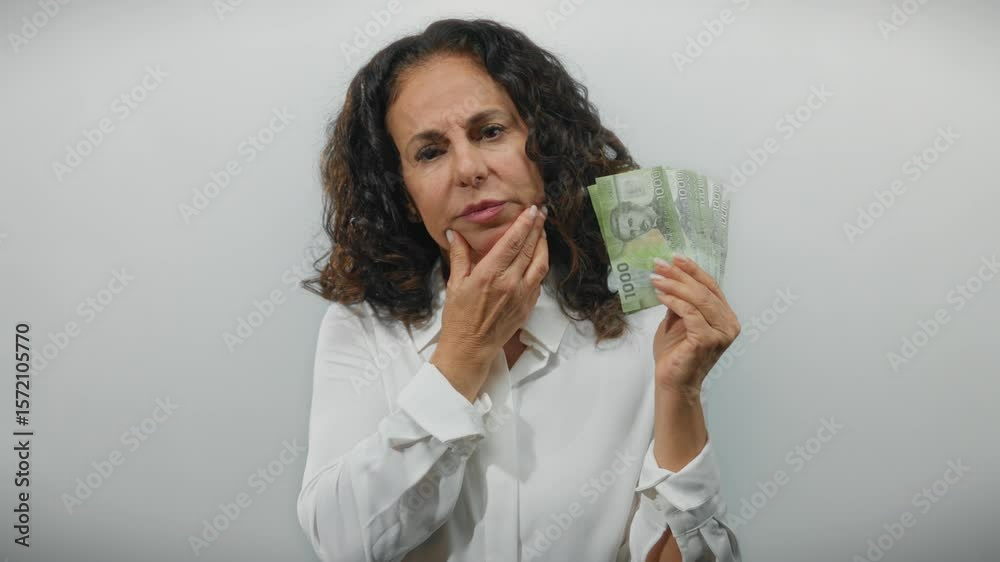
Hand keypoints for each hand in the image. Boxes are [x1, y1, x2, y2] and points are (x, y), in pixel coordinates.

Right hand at [431, 204, 548, 392]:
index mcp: (490, 274)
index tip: (532, 210)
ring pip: (540, 263)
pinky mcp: (528, 306)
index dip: (525, 223)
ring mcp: (522, 295)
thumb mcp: (455, 283)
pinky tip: (537, 258)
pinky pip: (539, 281)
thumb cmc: (459, 318)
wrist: (470, 348)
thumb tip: (455, 233)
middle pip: (530, 248)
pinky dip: (540, 265)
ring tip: (543, 232)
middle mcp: (509, 283)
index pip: (513, 241)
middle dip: (538, 228)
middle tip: (541, 213)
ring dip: (543, 245)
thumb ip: (459, 255)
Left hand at [649, 255, 739, 399]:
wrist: (672, 382)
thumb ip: (681, 302)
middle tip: (659, 264)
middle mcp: (729, 324)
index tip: (674, 258)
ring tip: (656, 278)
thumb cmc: (675, 354)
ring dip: (674, 285)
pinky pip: (690, 313)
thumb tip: (671, 277)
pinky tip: (660, 295)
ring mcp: (721, 333)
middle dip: (680, 275)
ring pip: (698, 299)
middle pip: (704, 290)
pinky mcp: (708, 340)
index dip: (693, 270)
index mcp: (726, 318)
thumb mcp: (678, 321)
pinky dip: (674, 301)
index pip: (711, 287)